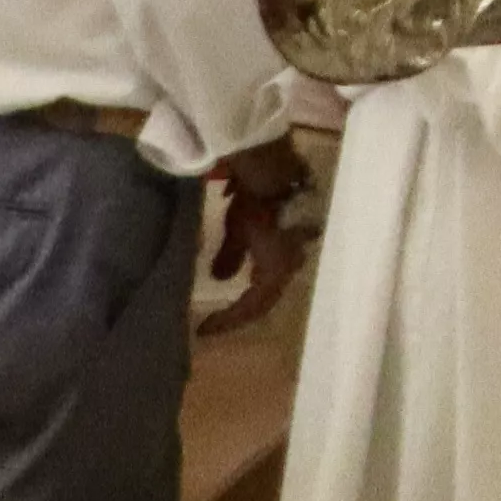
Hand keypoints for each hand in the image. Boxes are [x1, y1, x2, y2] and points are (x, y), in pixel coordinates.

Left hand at [199, 141, 309, 333]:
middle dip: (243, 310)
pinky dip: (259, 273)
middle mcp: (292, 263)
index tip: (203, 329)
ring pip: (273, 281)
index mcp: (278, 269)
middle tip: (220, 318)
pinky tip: (249, 267)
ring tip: (232, 298)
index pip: (253, 306)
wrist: (281, 172)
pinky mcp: (297, 235)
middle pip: (267, 298)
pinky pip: (276, 263)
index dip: (229, 320)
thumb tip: (220, 279)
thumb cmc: (256, 203)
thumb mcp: (237, 231)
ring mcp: (297, 248)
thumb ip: (230, 258)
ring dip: (252, 293)